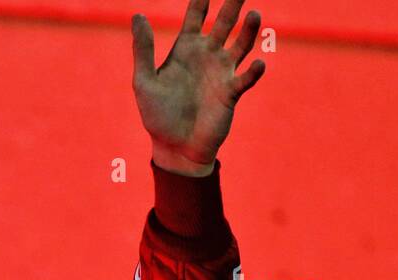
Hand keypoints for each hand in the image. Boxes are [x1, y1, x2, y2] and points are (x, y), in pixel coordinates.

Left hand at [132, 0, 266, 174]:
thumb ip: (143, 49)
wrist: (174, 147)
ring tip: (254, 14)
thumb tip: (138, 15)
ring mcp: (222, 72)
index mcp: (186, 49)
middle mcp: (208, 55)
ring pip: (241, 44)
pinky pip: (246, 78)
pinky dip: (254, 71)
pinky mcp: (231, 93)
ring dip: (249, 31)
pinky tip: (259, 63)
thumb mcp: (144, 81)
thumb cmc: (157, 115)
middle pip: (224, 23)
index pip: (196, 16)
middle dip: (233, 4)